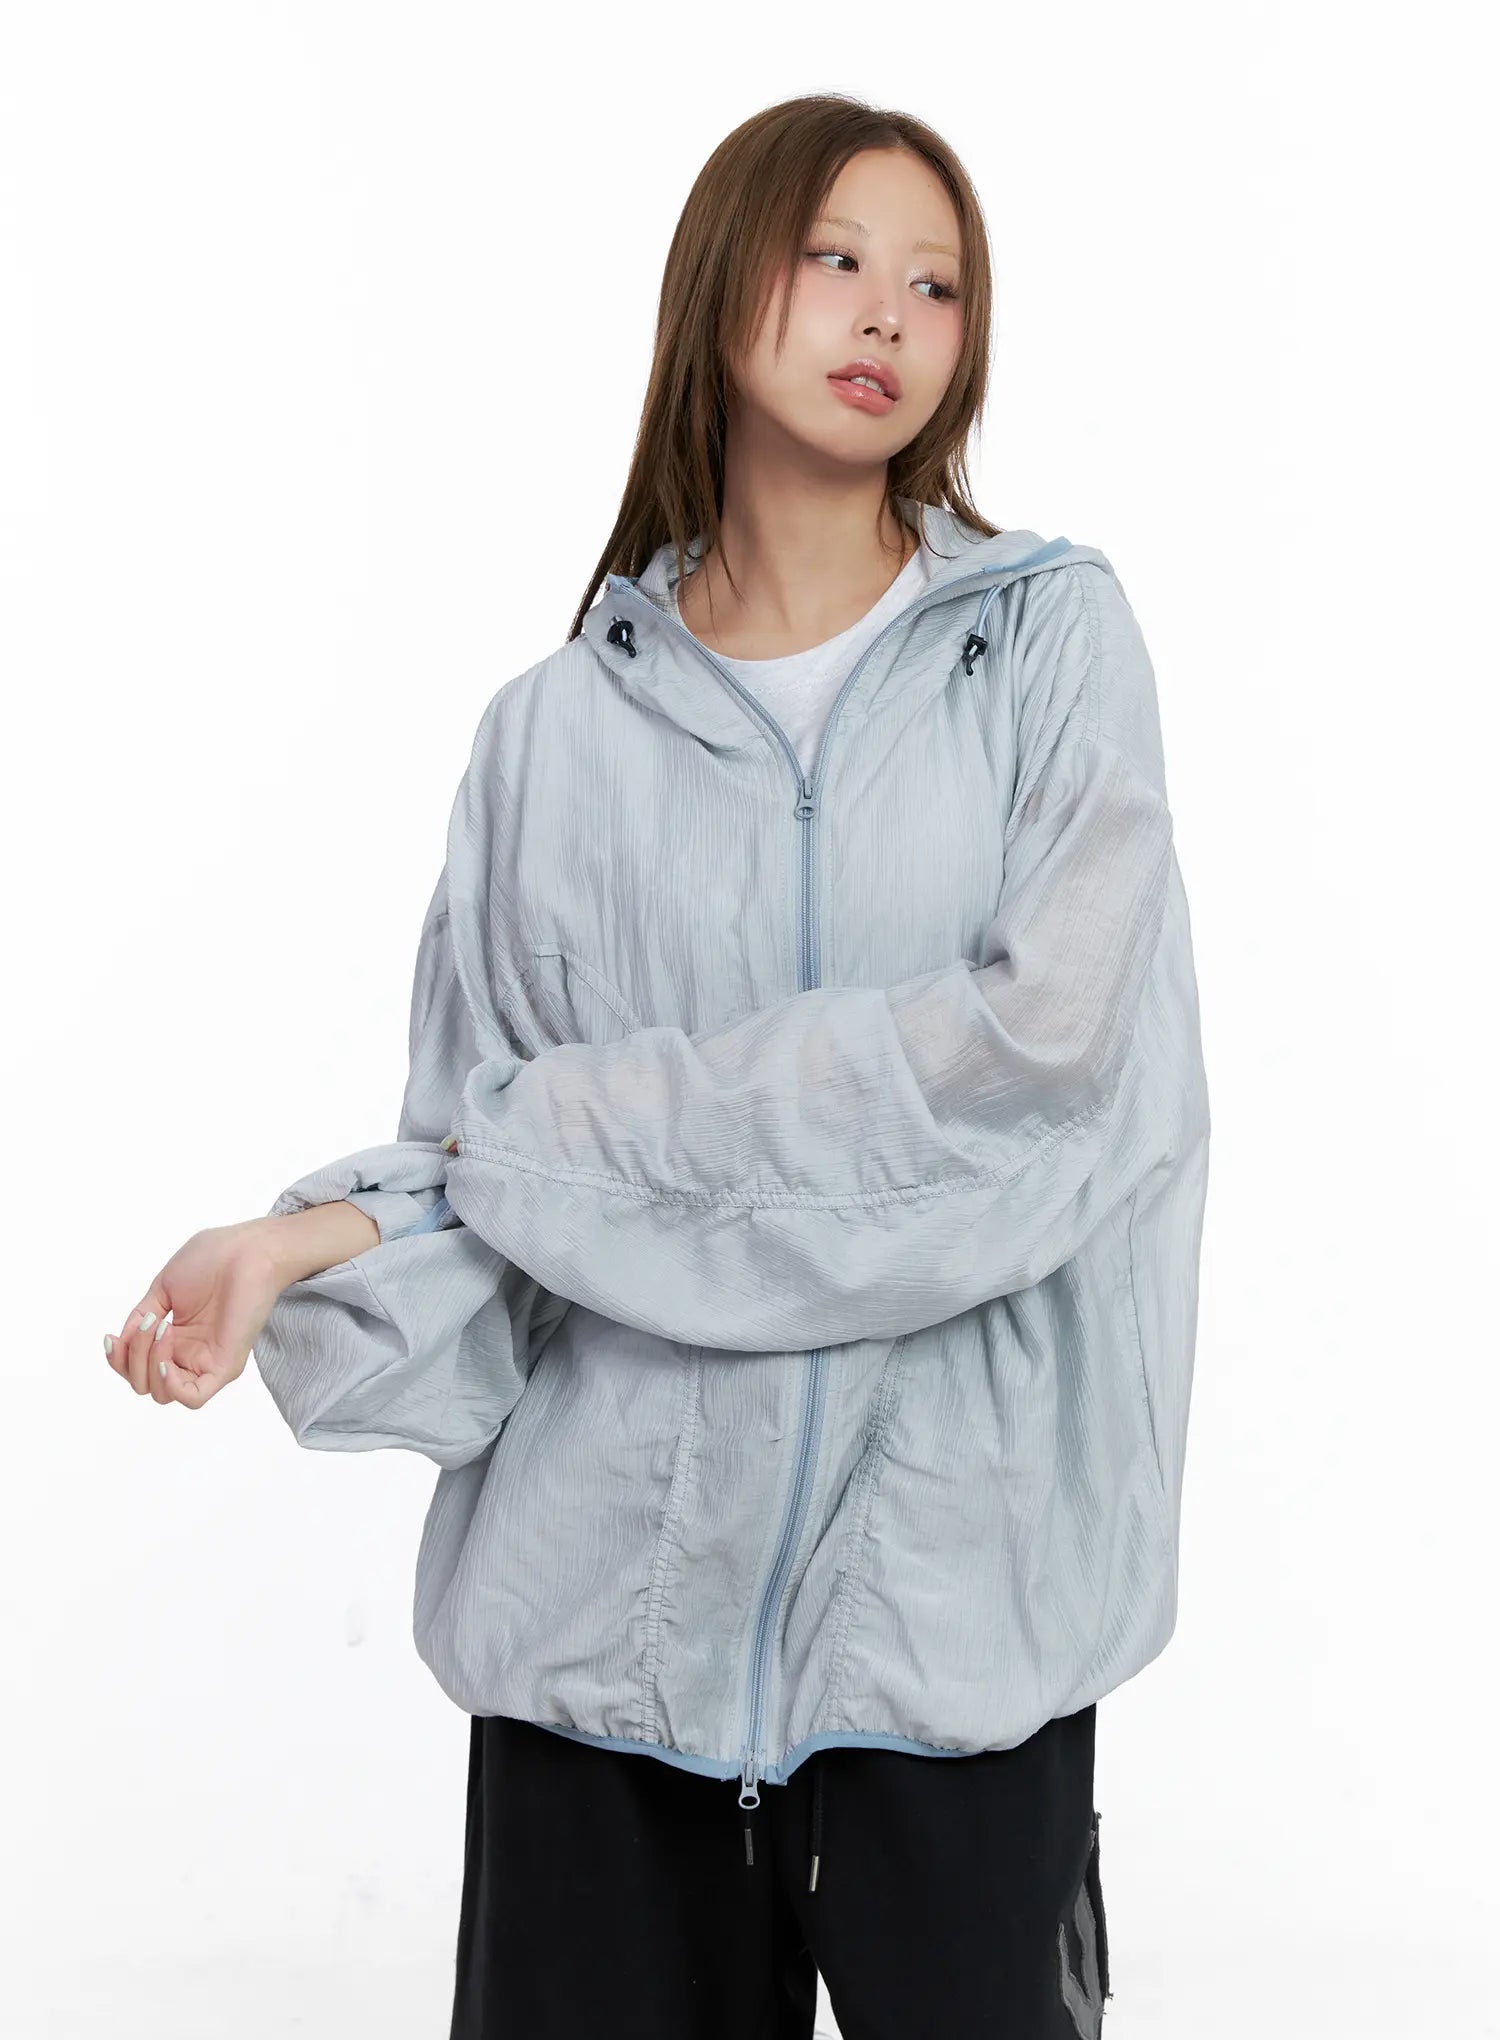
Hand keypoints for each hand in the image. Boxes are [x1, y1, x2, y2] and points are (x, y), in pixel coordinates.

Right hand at [105, 1220, 286, 1408]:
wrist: (246, 1250)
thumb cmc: (213, 1259)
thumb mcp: (162, 1290)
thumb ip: (139, 1319)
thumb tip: (120, 1343)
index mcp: (175, 1338)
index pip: (136, 1368)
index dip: (118, 1360)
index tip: (111, 1337)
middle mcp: (189, 1354)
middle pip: (144, 1384)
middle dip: (132, 1358)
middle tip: (149, 1323)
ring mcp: (207, 1362)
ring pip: (162, 1394)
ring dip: (149, 1363)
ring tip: (162, 1328)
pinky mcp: (225, 1367)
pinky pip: (192, 1398)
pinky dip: (171, 1385)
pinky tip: (167, 1360)